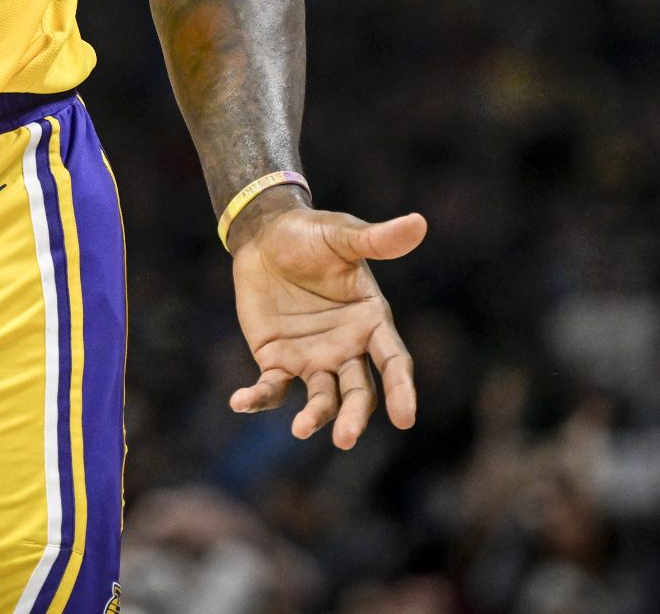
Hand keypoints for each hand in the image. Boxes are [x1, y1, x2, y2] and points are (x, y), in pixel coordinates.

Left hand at [229, 200, 426, 447]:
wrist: (265, 236)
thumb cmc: (311, 234)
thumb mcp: (343, 236)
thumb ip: (377, 240)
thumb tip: (419, 223)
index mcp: (371, 321)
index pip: (393, 362)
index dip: (401, 390)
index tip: (406, 418)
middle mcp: (347, 348)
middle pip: (359, 391)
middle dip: (355, 415)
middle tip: (346, 438)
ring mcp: (313, 359)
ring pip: (321, 398)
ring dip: (315, 416)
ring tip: (301, 428)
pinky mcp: (277, 360)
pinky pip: (271, 388)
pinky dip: (258, 399)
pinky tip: (240, 402)